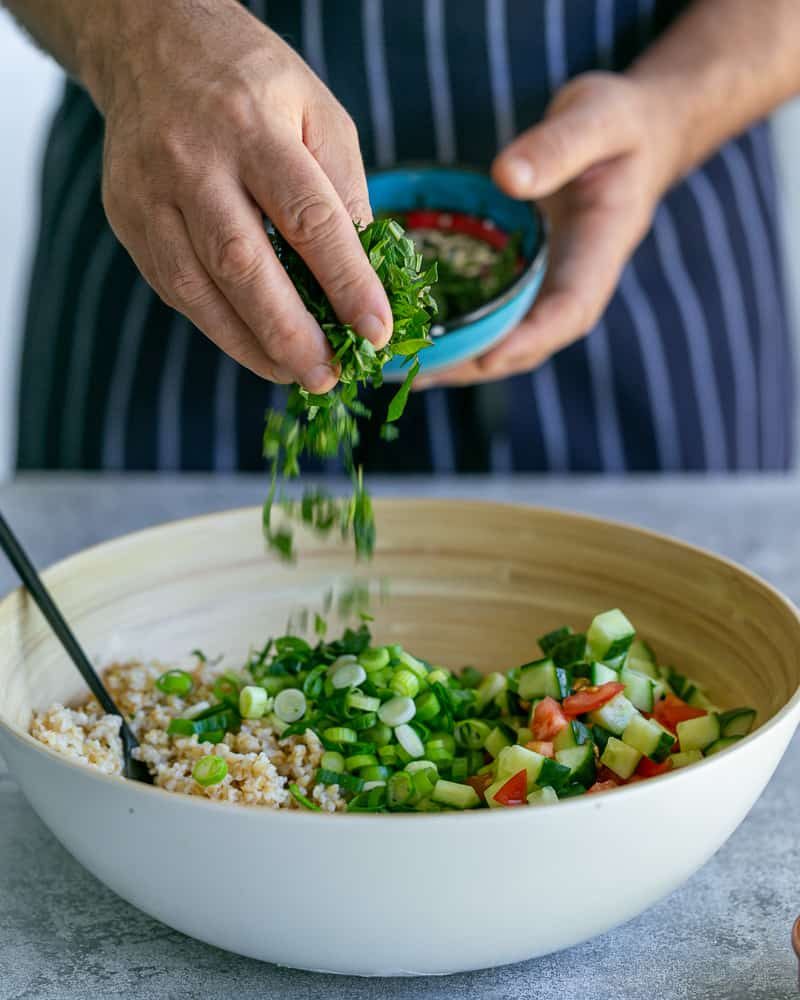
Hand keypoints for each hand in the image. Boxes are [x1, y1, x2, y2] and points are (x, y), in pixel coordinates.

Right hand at [82, 0, 391, 392]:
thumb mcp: (318, 112)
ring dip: (251, 346)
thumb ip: (344, 190)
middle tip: (329, 376)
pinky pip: (176, 289)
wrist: (151, 46)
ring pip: (198, 289)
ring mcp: (149, 193)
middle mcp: (193, 160)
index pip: (308, 217)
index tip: (376, 332)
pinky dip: (219, 328)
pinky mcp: (128, 220)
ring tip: (295, 375)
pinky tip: (256, 348)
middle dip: (291, 333)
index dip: (346, 282)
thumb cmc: (252, 85)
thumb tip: (365, 277)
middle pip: (243, 264)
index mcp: (252, 127)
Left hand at [417, 72, 676, 386]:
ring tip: (404, 369)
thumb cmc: (621, 125)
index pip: (568, 311)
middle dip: (478, 363)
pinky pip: (490, 313)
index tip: (486, 357)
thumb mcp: (597, 119)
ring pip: (505, 338)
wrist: (631, 135)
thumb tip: (507, 178)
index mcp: (599, 254)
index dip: (528, 339)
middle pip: (529, 342)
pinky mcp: (522, 278)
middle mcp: (572, 283)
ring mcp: (546, 286)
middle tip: (423, 373)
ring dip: (459, 359)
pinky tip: (408, 335)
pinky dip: (455, 331)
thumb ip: (558, 146)